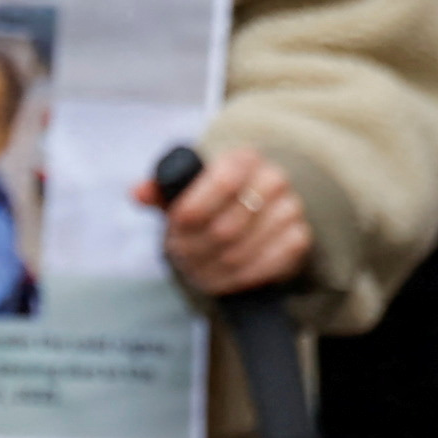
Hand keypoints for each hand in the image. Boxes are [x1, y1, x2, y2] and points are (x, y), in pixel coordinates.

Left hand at [151, 144, 313, 296]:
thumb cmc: (214, 199)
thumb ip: (163, 190)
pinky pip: (263, 268)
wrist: (258, 209)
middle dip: (194, 250)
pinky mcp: (299, 239)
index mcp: (245, 158)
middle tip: (181, 256)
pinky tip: (223, 275)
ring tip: (198, 269)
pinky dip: (236, 279)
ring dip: (211, 269)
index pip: (223, 182)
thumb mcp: (189, 188)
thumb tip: (138, 192)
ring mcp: (291, 208)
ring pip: (239, 253)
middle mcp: (274, 179)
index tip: (176, 226)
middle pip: (225, 228)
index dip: (193, 210)